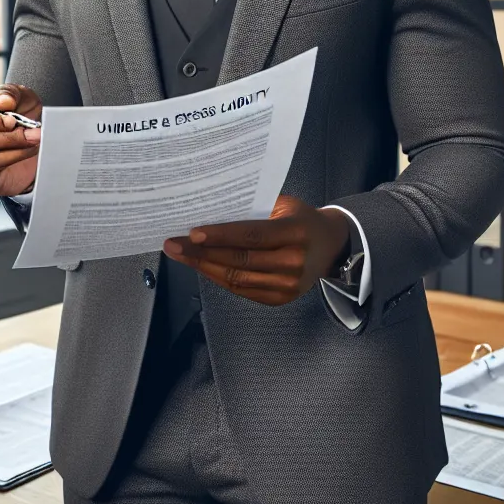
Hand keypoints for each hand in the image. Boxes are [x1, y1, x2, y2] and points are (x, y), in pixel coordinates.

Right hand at [0, 84, 43, 196]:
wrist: (34, 142)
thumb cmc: (20, 116)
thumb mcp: (20, 98)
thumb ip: (10, 94)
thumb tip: (2, 101)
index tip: (12, 120)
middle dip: (6, 137)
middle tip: (29, 132)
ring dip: (14, 149)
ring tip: (34, 140)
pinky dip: (16, 160)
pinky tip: (30, 151)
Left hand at [162, 195, 350, 305]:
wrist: (330, 246)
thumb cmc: (301, 219)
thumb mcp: (284, 204)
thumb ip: (253, 208)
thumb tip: (210, 211)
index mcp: (295, 232)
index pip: (252, 235)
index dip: (220, 235)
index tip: (191, 233)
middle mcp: (293, 261)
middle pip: (239, 260)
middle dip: (201, 253)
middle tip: (173, 244)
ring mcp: (288, 285)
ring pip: (236, 279)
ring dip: (204, 267)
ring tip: (180, 256)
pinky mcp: (280, 299)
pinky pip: (242, 290)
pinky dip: (218, 278)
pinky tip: (201, 266)